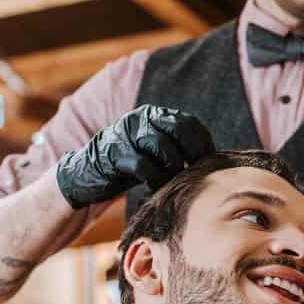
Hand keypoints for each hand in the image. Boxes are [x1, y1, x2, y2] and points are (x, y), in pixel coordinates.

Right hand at [55, 105, 213, 208]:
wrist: (89, 175)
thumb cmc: (132, 166)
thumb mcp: (158, 153)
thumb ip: (180, 149)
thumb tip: (215, 162)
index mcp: (156, 115)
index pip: (190, 123)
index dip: (203, 144)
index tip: (207, 164)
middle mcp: (142, 118)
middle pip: (179, 128)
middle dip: (193, 153)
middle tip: (193, 172)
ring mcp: (126, 134)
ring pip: (162, 146)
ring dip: (172, 169)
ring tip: (171, 181)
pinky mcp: (113, 153)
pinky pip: (142, 165)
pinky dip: (153, 179)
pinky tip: (153, 187)